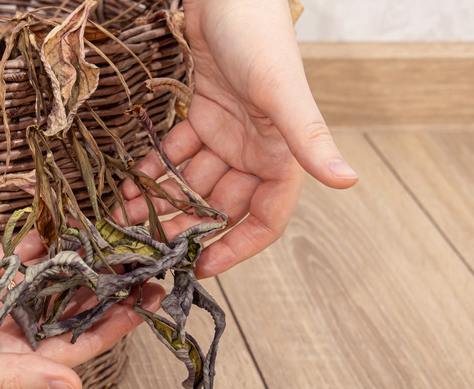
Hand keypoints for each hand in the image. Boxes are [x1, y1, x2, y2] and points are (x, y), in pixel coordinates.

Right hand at [0, 234, 163, 388]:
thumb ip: (12, 378)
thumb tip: (74, 385)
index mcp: (8, 365)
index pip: (75, 345)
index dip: (115, 323)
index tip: (150, 294)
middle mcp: (5, 335)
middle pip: (67, 308)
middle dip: (104, 284)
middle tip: (143, 253)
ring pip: (44, 278)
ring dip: (75, 258)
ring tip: (113, 231)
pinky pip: (11, 254)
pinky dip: (35, 240)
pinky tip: (63, 222)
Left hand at [121, 0, 357, 277]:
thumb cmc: (260, 35)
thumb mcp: (283, 91)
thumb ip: (309, 138)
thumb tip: (348, 181)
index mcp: (279, 155)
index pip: (264, 217)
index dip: (237, 246)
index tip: (202, 267)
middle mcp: (252, 152)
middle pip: (219, 206)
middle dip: (185, 227)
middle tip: (146, 246)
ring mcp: (224, 136)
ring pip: (192, 184)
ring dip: (162, 203)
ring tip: (125, 219)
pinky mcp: (199, 118)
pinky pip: (174, 155)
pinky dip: (153, 172)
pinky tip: (129, 188)